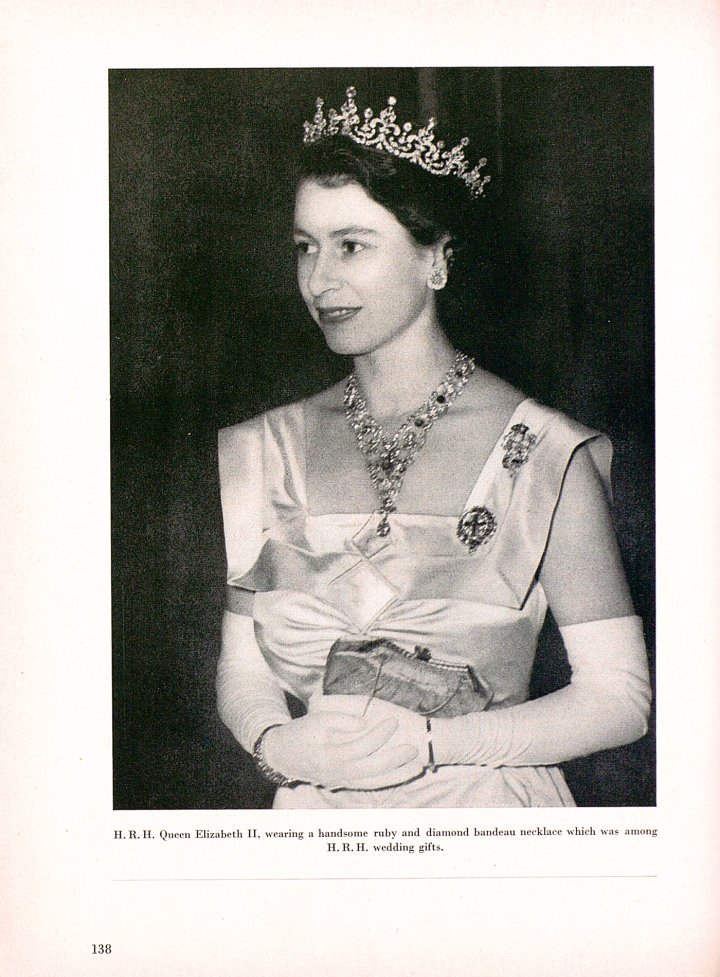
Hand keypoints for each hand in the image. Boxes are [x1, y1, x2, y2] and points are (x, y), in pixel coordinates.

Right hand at [309, 694, 428, 788]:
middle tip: (413, 749)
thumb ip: (341, 721)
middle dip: (394, 760)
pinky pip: (367, 785)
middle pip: (371, 769)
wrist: (281, 755)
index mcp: (329, 755)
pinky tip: (399, 774)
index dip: (379, 735)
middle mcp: (337, 773)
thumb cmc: (299, 733)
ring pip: (372, 782)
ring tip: (416, 767)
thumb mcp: (317, 720)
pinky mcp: (343, 784)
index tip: (393, 721)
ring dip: (395, 775)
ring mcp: (340, 781)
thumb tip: (364, 723)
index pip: (360, 746)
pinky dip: (385, 780)